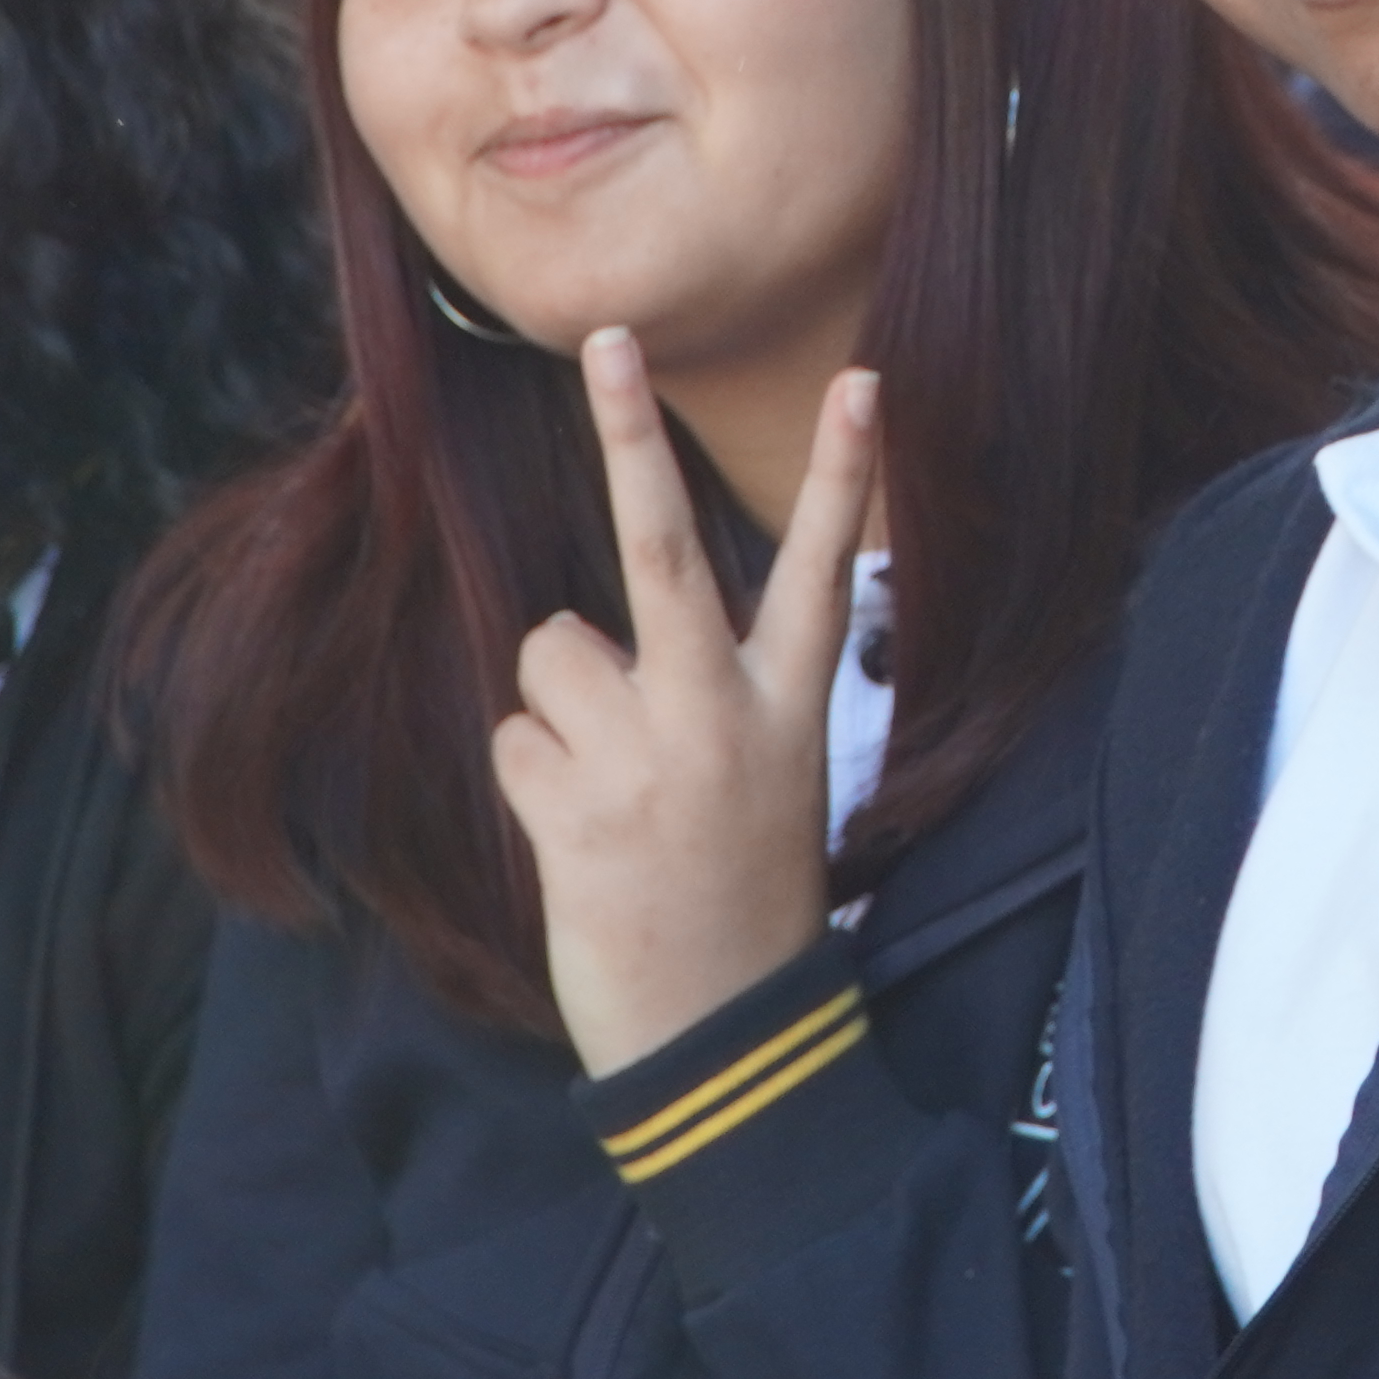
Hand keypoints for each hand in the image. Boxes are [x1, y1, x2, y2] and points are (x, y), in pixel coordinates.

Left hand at [488, 332, 874, 1076]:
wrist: (726, 1038)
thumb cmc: (744, 901)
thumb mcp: (767, 784)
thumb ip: (699, 699)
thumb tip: (581, 644)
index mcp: (787, 709)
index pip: (819, 570)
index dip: (845, 474)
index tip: (865, 381)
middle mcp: (720, 716)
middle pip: (662, 546)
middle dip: (632, 433)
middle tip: (609, 339)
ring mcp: (645, 758)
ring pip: (549, 653)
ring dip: (559, 711)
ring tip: (608, 790)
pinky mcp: (574, 808)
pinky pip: (513, 739)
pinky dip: (533, 781)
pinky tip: (581, 841)